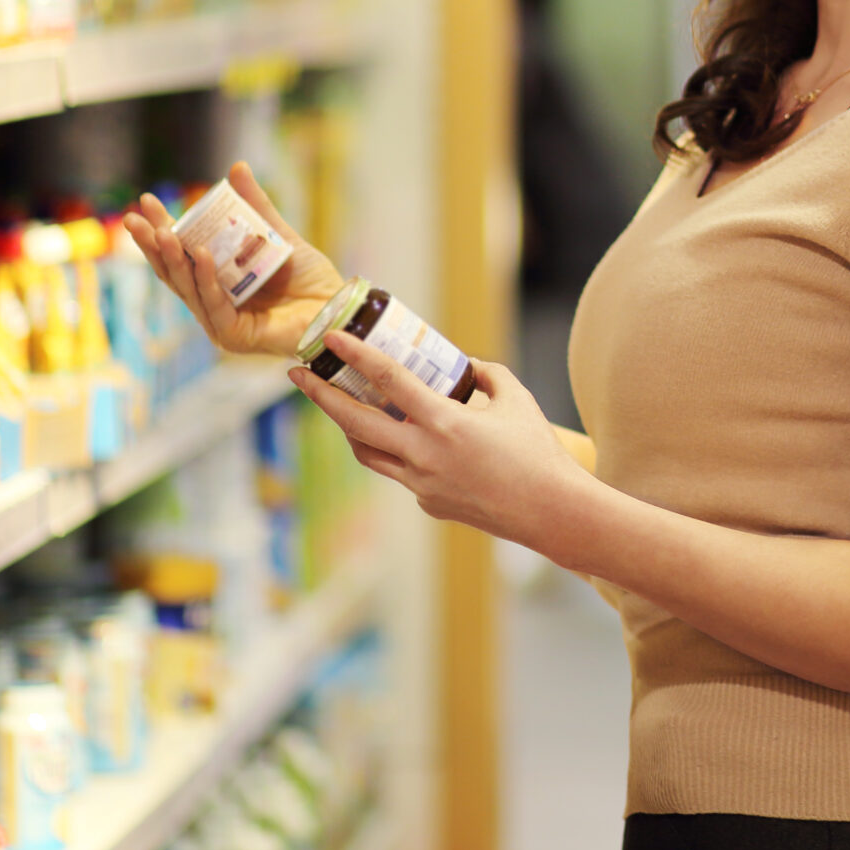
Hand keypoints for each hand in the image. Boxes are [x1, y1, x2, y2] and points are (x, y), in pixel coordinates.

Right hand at [123, 162, 345, 361]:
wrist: (338, 306)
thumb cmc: (311, 278)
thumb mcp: (277, 234)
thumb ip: (255, 206)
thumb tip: (235, 168)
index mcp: (219, 282)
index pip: (182, 255)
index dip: (162, 230)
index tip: (146, 202)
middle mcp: (214, 304)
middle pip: (175, 273)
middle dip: (154, 244)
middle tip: (135, 217)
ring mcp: (220, 322)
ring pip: (188, 288)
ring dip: (173, 259)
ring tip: (163, 231)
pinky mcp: (233, 335)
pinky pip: (213, 304)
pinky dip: (205, 279)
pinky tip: (200, 254)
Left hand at [290, 331, 589, 553]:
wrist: (549, 511)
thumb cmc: (538, 452)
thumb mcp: (515, 398)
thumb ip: (486, 375)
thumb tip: (464, 365)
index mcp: (444, 422)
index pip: (388, 380)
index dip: (355, 356)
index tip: (331, 339)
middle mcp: (423, 454)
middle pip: (354, 422)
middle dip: (321, 396)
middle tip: (299, 374)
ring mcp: (420, 484)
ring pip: (367, 453)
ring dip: (348, 427)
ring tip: (338, 405)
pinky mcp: (427, 503)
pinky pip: (400, 473)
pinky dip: (396, 452)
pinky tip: (408, 440)